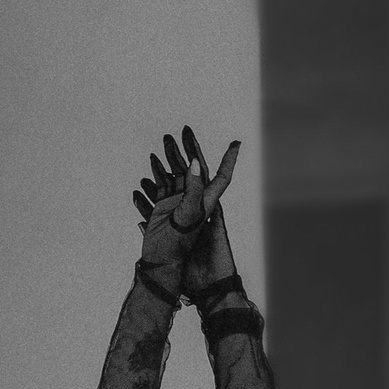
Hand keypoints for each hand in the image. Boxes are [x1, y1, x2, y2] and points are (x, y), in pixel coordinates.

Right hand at [132, 125, 239, 298]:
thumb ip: (193, 188)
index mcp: (205, 200)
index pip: (221, 175)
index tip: (236, 143)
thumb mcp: (189, 214)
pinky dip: (155, 173)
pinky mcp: (163, 206)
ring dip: (169, 157)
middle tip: (185, 129)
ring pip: (174, 172)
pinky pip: (160, 184)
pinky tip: (152, 162)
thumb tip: (195, 163)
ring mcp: (177, 201)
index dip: (229, 159)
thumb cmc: (180, 243)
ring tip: (164, 140)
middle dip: (189, 148)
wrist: (160, 259)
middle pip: (193, 167)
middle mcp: (193, 197)